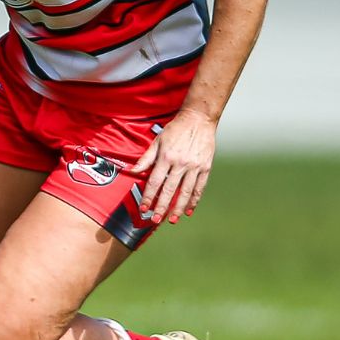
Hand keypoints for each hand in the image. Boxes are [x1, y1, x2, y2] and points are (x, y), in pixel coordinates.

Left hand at [130, 109, 215, 224]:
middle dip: (161, 207)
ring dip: (178, 208)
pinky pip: (200, 188)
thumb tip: (133, 171)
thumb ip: (146, 158)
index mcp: (166, 157)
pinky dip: (194, 200)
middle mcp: (181, 164)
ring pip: (185, 192)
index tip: (144, 208)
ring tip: (171, 220)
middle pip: (169, 190)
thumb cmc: (175, 130)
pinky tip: (189, 211)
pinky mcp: (206, 168)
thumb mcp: (157, 141)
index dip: (148, 197)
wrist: (198, 119)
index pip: (155, 182)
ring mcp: (195, 167)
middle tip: (155, 219)